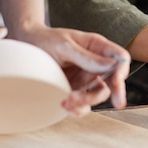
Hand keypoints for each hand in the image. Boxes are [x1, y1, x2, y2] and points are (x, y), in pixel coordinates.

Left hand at [13, 27, 129, 114]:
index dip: (122, 71)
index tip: (116, 82)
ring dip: (86, 101)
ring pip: (97, 95)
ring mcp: (85, 78)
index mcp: (97, 47)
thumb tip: (112, 65)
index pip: (120, 58)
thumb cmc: (45, 39)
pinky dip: (77, 108)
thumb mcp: (65, 45)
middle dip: (104, 93)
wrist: (25, 44)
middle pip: (111, 81)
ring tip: (67, 101)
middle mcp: (95, 63)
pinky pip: (83, 104)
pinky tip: (64, 104)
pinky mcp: (75, 90)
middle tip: (94, 101)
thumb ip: (87, 57)